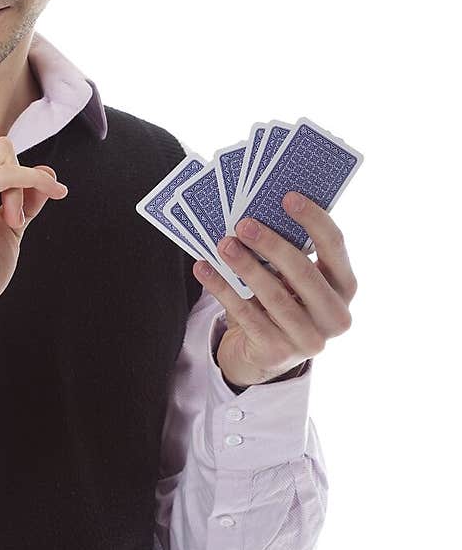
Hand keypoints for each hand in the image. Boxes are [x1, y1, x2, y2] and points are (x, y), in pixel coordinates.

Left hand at [193, 192, 357, 388]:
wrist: (264, 353)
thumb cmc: (283, 300)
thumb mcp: (293, 279)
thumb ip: (290, 251)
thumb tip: (259, 210)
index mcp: (345, 287)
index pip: (335, 246)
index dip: (313, 219)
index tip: (287, 197)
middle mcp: (335, 316)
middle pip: (303, 273)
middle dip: (272, 245)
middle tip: (244, 224)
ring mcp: (308, 339)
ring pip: (274, 296)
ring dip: (245, 266)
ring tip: (223, 245)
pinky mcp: (278, 353)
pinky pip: (246, 315)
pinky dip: (223, 289)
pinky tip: (205, 270)